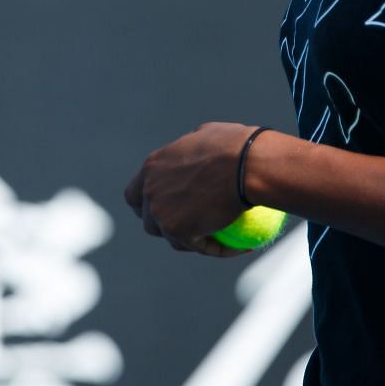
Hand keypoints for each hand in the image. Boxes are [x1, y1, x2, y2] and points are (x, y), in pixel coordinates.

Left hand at [124, 122, 260, 254]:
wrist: (247, 166)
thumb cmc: (236, 147)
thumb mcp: (206, 136)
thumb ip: (194, 151)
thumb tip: (199, 155)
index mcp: (153, 166)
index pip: (136, 192)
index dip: (146, 203)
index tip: (164, 207)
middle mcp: (150, 189)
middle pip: (146, 217)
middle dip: (161, 224)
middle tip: (187, 227)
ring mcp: (160, 212)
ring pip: (168, 236)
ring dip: (187, 240)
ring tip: (213, 239)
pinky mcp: (177, 230)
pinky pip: (197, 246)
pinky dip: (216, 249)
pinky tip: (239, 248)